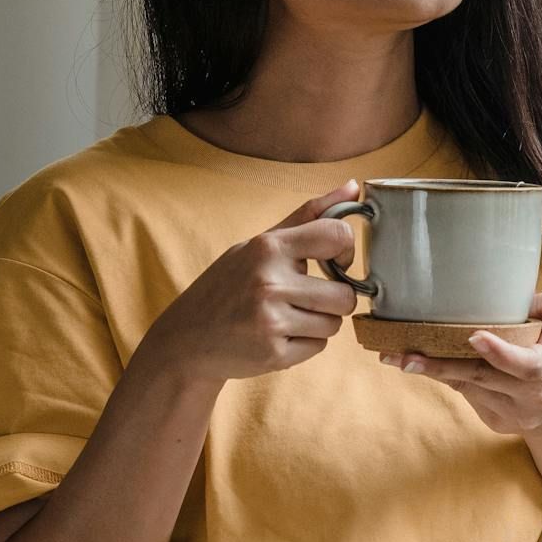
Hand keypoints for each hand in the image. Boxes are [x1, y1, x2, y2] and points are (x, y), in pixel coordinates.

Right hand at [143, 181, 365, 386]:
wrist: (187, 338)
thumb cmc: (228, 285)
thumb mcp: (259, 244)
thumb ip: (308, 216)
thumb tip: (353, 187)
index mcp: (268, 247)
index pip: (337, 236)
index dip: (347, 250)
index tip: (335, 260)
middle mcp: (270, 282)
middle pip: (345, 295)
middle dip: (334, 300)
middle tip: (308, 298)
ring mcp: (271, 320)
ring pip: (334, 324)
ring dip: (319, 323)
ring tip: (289, 316)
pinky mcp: (273, 353)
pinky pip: (319, 347)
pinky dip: (305, 344)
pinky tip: (279, 336)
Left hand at [380, 266, 541, 435]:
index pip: (527, 364)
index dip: (501, 353)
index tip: (475, 337)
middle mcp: (533, 394)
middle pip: (484, 377)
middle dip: (444, 365)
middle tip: (407, 354)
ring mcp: (512, 411)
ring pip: (467, 386)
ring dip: (431, 370)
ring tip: (395, 355)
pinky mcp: (494, 419)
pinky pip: (463, 393)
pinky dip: (441, 375)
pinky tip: (413, 362)